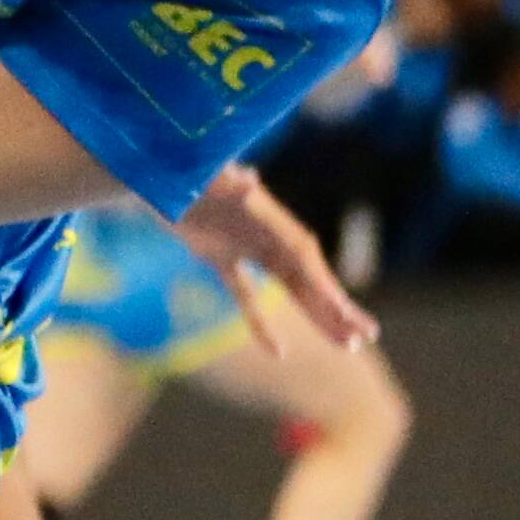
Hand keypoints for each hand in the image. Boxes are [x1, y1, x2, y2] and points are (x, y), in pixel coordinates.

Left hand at [170, 165, 373, 348]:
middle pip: (306, 277)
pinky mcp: (219, 258)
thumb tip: (247, 181)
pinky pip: (247, 296)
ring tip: (348, 345)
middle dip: (335, 307)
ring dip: (317, 317)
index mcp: (265, 217)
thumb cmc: (182, 166)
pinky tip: (279, 352)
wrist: (152, 166)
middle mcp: (262, 233)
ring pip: (289, 290)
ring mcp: (244, 247)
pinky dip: (261, 324)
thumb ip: (227, 181)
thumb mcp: (206, 174)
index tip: (341, 309)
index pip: (302, 257)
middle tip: (367, 335)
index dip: (321, 283)